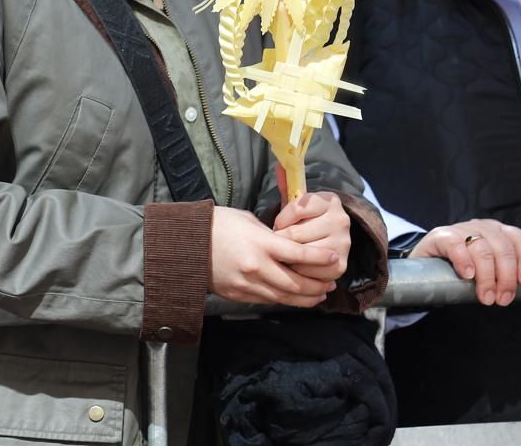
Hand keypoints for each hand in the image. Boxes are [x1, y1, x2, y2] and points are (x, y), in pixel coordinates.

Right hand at [210, 206, 339, 306]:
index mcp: (261, 244)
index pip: (298, 255)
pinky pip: (267, 300)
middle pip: (294, 283)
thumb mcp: (249, 221)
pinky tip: (296, 298)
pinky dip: (285, 300)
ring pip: (283, 297)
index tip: (335, 258)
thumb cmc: (219, 224)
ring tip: (320, 295)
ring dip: (305, 298)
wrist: (185, 243)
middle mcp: (256, 267)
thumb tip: (288, 247)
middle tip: (332, 283)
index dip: (320, 259)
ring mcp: (246, 284)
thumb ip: (271, 237)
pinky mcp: (238, 295)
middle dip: (316, 286)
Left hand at [272, 192, 350, 281]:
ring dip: (289, 256)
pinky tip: (298, 265)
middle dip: (282, 240)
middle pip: (296, 234)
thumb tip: (279, 167)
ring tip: (287, 253)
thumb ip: (287, 186)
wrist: (329, 241)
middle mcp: (341, 220)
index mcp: (330, 201)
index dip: (281, 220)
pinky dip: (299, 271)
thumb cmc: (306, 220)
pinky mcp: (341, 265)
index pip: (296, 208)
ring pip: (302, 253)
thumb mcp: (298, 202)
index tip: (279, 224)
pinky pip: (309, 272)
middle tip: (278, 243)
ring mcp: (343, 243)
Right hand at [411, 218, 520, 306]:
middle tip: (503, 298)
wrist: (426, 265)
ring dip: (487, 277)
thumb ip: (502, 275)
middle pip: (502, 247)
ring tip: (486, 296)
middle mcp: (482, 227)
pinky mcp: (441, 236)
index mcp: (498, 232)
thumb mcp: (486, 270)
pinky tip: (467, 275)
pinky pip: (456, 245)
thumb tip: (519, 291)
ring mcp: (461, 229)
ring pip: (482, 249)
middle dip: (506, 277)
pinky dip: (464, 261)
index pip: (519, 239)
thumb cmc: (460, 269)